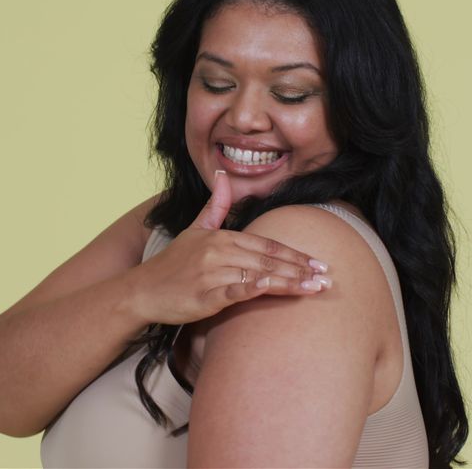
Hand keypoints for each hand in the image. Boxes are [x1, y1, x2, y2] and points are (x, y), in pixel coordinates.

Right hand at [130, 170, 331, 324]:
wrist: (142, 290)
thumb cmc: (172, 264)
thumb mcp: (194, 231)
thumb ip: (215, 207)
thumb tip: (224, 176)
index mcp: (222, 237)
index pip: (267, 245)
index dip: (295, 253)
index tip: (319, 262)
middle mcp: (219, 252)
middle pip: (268, 259)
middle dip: (301, 268)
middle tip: (328, 276)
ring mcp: (212, 273)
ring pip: (258, 275)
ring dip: (290, 282)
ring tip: (315, 288)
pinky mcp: (204, 295)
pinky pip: (234, 290)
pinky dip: (254, 288)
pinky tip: (274, 287)